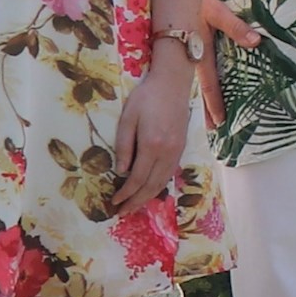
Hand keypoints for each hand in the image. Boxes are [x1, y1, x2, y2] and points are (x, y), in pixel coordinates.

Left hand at [106, 56, 193, 214]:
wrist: (173, 83)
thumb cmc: (146, 97)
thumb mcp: (128, 118)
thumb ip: (124, 146)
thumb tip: (122, 172)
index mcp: (152, 145)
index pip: (138, 179)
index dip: (126, 194)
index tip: (114, 203)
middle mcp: (167, 152)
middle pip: (152, 185)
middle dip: (136, 202)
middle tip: (122, 213)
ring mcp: (177, 151)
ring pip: (163, 182)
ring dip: (148, 197)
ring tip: (134, 206)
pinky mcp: (181, 147)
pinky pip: (169, 173)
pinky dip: (158, 186)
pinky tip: (149, 189)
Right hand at [184, 0, 261, 130]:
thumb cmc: (196, 0)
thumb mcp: (217, 12)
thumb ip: (236, 27)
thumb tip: (255, 42)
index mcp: (201, 53)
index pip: (210, 86)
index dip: (214, 104)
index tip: (218, 123)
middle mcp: (192, 59)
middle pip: (200, 90)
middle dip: (204, 110)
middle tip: (209, 130)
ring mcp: (186, 55)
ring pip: (191, 84)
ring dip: (195, 100)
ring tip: (198, 119)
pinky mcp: (183, 48)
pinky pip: (186, 72)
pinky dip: (188, 86)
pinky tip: (184, 94)